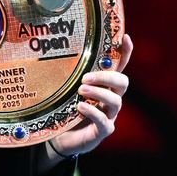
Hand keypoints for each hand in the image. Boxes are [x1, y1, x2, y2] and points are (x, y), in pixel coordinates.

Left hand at [48, 34, 132, 159]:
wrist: (58, 138)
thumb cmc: (63, 109)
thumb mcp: (65, 89)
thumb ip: (66, 75)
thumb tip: (51, 49)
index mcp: (103, 85)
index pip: (119, 67)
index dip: (125, 52)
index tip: (126, 37)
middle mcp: (110, 98)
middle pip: (122, 82)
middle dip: (107, 76)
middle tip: (85, 77)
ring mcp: (108, 115)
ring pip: (116, 101)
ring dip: (99, 92)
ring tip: (80, 90)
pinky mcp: (103, 131)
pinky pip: (105, 122)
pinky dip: (93, 112)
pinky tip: (80, 107)